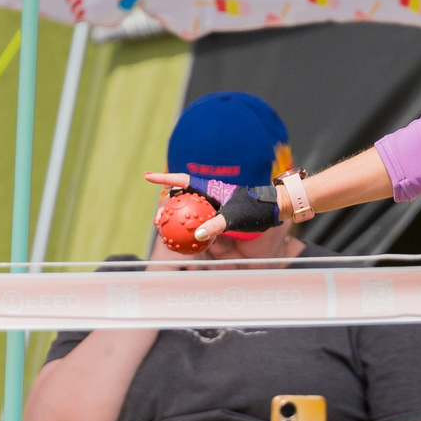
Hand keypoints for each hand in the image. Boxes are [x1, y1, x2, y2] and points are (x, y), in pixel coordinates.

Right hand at [146, 171, 278, 239]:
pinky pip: (200, 225)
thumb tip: (198, 236)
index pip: (182, 181)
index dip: (164, 179)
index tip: (147, 177)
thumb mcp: (235, 217)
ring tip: (164, 232)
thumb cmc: (255, 209)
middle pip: (180, 199)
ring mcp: (212, 208)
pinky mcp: (218, 219)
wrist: (272, 211)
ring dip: (176, 221)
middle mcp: (208, 196)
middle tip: (158, 221)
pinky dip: (190, 232)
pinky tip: (184, 244)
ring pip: (188, 213)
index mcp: (210, 188)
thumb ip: (216, 226)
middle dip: (166, 207)